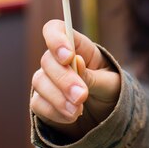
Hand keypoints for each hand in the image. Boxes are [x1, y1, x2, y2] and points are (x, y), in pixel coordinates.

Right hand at [30, 19, 120, 139]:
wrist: (105, 115)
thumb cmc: (109, 91)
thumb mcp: (110, 83)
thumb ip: (93, 74)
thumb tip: (76, 62)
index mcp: (78, 47)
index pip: (56, 30)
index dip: (57, 39)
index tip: (68, 57)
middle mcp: (58, 60)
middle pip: (47, 60)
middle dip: (64, 79)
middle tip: (82, 96)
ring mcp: (47, 80)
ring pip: (39, 82)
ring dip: (59, 98)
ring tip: (78, 111)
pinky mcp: (42, 101)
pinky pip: (38, 103)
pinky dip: (55, 112)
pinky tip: (71, 117)